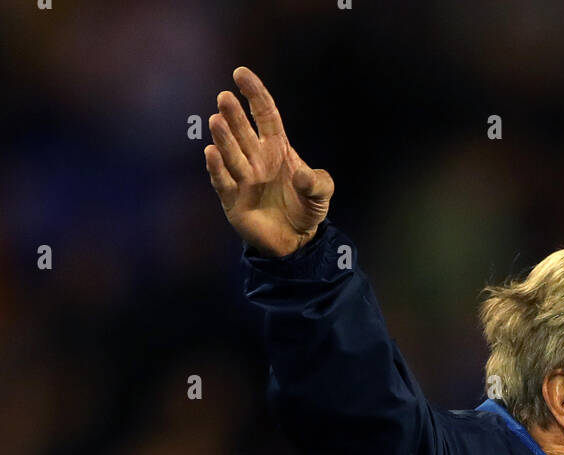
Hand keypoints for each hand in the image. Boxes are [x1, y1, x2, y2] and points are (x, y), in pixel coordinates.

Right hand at [205, 66, 333, 257]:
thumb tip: (301, 176)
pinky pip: (222, 181)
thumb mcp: (321, 194)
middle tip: (225, 98)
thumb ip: (317, 183)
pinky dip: (217, 168)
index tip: (240, 74)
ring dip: (224, 138)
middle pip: (243, 131)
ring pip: (231, 153)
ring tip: (216, 120)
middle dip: (234, 115)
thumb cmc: (306, 209)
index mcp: (276, 148)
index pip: (264, 114)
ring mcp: (243, 178)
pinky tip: (211, 153)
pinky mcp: (232, 199)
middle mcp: (256, 158)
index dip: (254, 93)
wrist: (296, 241)